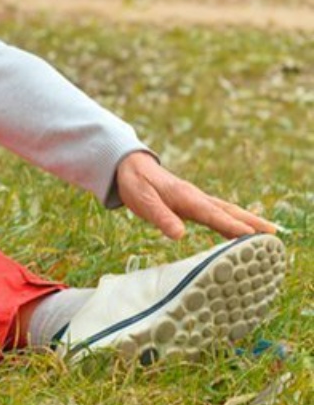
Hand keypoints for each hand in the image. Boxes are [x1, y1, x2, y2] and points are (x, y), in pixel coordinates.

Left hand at [114, 151, 275, 240]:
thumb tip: (179, 235)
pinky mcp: (194, 205)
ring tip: (268, 235)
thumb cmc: (137, 184)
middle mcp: (197, 198)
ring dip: (247, 222)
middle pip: (229, 211)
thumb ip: (161, 217)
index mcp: (186, 198)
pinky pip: (218, 214)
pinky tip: (241, 234)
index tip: (251, 236)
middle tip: (273, 235)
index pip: (213, 215)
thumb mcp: (143, 201)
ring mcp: (197, 201)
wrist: (131, 167)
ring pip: (227, 212)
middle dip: (251, 223)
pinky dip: (233, 223)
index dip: (232, 226)